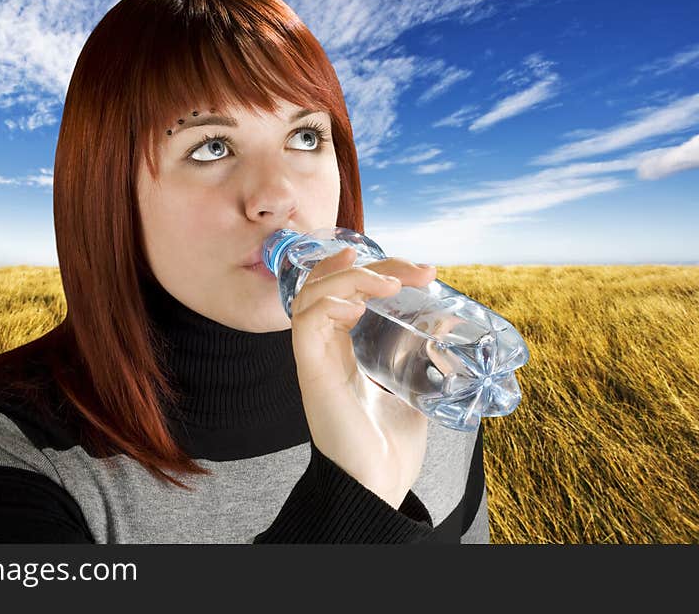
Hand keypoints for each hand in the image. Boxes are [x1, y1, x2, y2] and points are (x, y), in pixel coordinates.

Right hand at [290, 246, 437, 507]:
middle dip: (369, 266)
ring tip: (387, 281)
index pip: (345, 292)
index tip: (418, 270)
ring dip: (349, 278)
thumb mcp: (415, 389)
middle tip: (412, 269)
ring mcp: (315, 359)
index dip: (376, 271)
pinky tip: (359, 304)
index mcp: (344, 350)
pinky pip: (305, 324)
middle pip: (328, 285)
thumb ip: (424, 358)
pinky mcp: (312, 373)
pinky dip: (329, 303)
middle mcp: (325, 349)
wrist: (377, 487)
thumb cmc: (388, 447)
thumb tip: (448, 325)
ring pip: (311, 296)